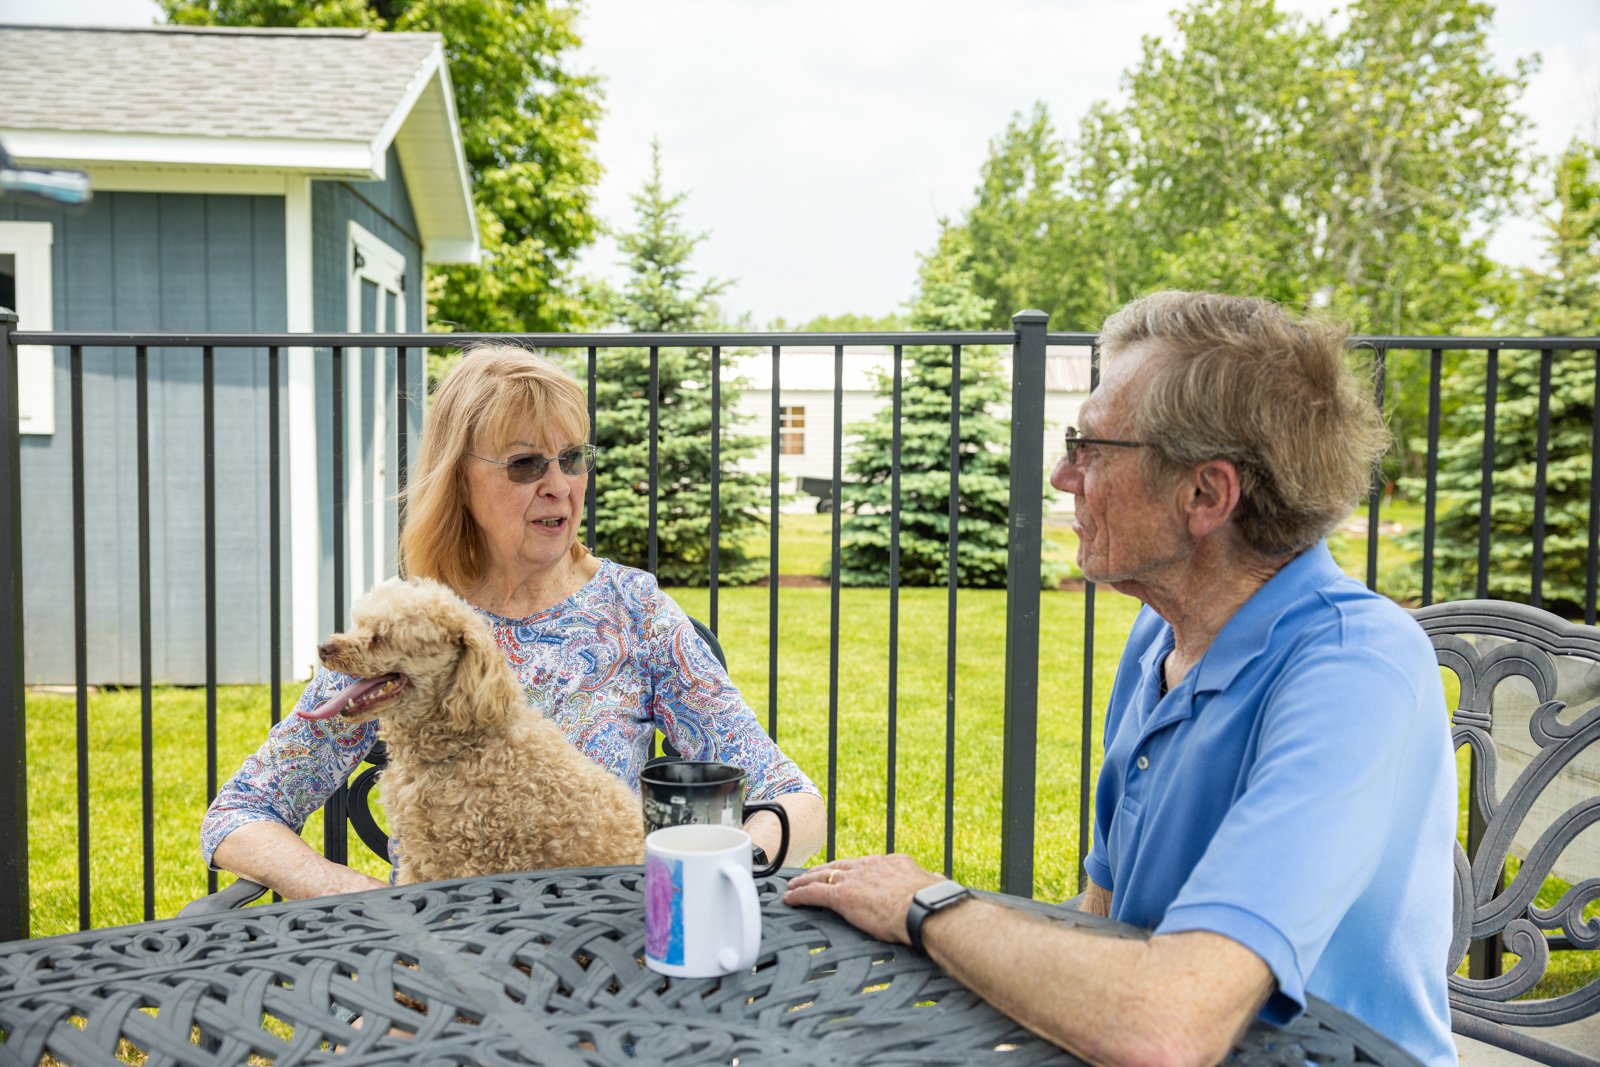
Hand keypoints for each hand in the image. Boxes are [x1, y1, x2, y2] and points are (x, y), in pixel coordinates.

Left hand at [783, 854, 944, 944]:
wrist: (923, 908)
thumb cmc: (933, 903)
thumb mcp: (933, 887)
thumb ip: (931, 885)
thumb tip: (941, 886)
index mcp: (892, 863)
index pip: (866, 865)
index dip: (853, 870)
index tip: (847, 874)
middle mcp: (870, 866)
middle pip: (839, 866)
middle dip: (823, 870)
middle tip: (810, 875)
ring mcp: (854, 879)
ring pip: (822, 876)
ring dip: (805, 881)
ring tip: (793, 886)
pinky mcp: (842, 895)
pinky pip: (814, 892)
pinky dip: (800, 895)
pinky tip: (789, 899)